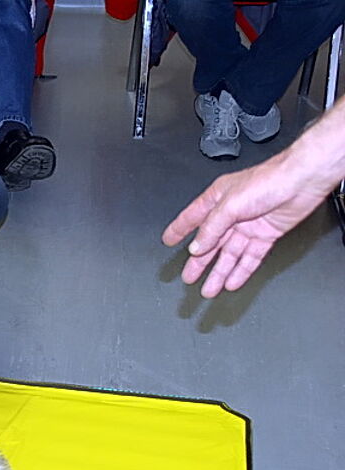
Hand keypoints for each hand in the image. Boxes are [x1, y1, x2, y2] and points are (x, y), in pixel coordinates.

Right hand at [162, 155, 327, 297]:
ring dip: (219, 272)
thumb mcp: (230, 204)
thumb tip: (197, 247)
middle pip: (210, 243)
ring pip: (230, 254)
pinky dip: (242, 270)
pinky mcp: (266, 234)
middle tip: (189, 277)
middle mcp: (231, 213)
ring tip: (209, 289)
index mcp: (217, 199)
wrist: (302, 181)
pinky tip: (233, 282)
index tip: (168, 241)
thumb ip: (212, 228)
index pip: (191, 218)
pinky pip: (250, 257)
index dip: (178, 230)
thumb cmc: (269, 179)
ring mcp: (249, 225)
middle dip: (199, 262)